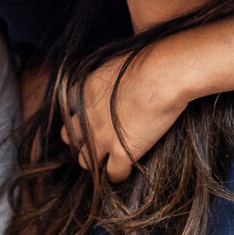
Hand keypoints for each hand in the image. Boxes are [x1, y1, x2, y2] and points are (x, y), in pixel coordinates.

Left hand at [60, 47, 187, 182]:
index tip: (94, 121)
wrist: (163, 73)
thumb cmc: (146, 59)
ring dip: (97, 160)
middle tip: (98, 141)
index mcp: (82, 92)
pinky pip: (113, 175)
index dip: (81, 120)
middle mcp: (86, 116)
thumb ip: (105, 80)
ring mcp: (102, 137)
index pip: (70, 114)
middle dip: (82, 141)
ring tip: (110, 159)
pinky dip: (119, 175)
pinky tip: (127, 169)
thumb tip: (114, 84)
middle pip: (71, 138)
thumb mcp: (114, 64)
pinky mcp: (122, 152)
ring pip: (86, 161)